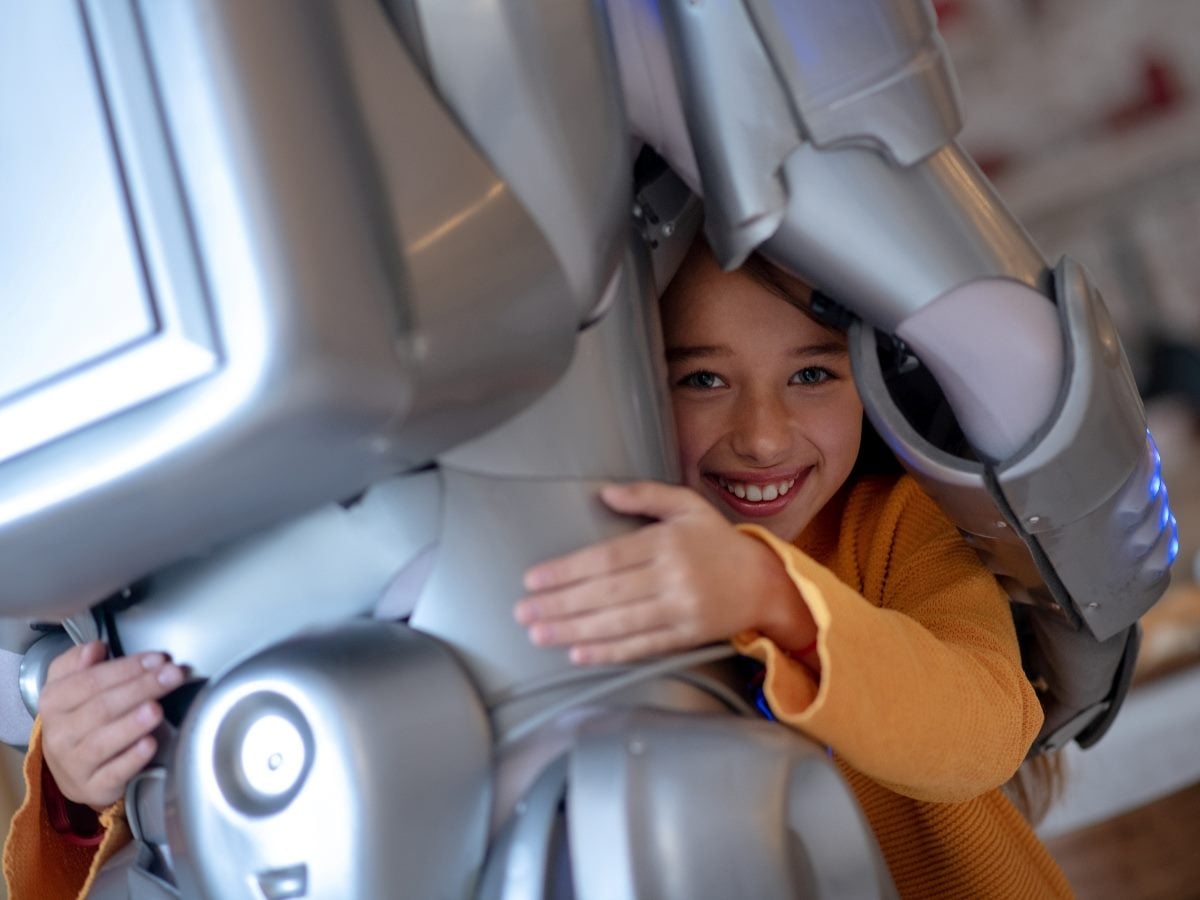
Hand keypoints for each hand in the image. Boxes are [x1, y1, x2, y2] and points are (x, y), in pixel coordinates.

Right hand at [39, 641, 185, 809]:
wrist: (75, 769)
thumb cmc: (83, 719)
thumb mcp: (72, 685)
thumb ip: (78, 661)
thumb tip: (94, 648)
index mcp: (54, 702)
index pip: (90, 681)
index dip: (126, 668)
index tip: (158, 658)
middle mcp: (59, 734)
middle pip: (102, 707)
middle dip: (141, 688)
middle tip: (172, 675)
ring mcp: (74, 764)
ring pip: (102, 742)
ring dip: (132, 724)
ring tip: (156, 709)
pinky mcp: (92, 788)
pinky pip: (112, 774)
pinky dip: (132, 759)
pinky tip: (150, 745)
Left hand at [515, 481, 814, 664]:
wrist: (765, 582)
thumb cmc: (718, 541)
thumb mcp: (686, 506)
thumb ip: (646, 495)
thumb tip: (604, 493)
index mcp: (666, 542)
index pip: (607, 558)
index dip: (567, 570)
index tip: (533, 579)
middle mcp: (672, 577)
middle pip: (606, 593)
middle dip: (560, 604)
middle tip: (522, 611)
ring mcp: (680, 610)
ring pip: (619, 623)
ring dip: (574, 631)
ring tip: (538, 633)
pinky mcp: (686, 637)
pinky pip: (641, 646)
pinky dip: (608, 653)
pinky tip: (578, 654)